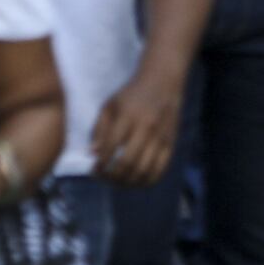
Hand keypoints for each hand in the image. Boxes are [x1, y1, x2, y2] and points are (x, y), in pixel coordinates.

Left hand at [89, 67, 185, 185]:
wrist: (163, 82)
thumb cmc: (132, 95)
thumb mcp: (110, 105)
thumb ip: (99, 129)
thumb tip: (92, 154)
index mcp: (129, 115)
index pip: (111, 147)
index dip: (100, 163)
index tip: (94, 169)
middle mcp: (147, 128)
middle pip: (128, 163)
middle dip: (112, 176)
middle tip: (104, 177)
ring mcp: (161, 138)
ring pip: (144, 171)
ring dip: (127, 182)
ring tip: (117, 182)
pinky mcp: (171, 145)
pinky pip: (159, 171)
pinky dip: (146, 182)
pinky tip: (135, 181)